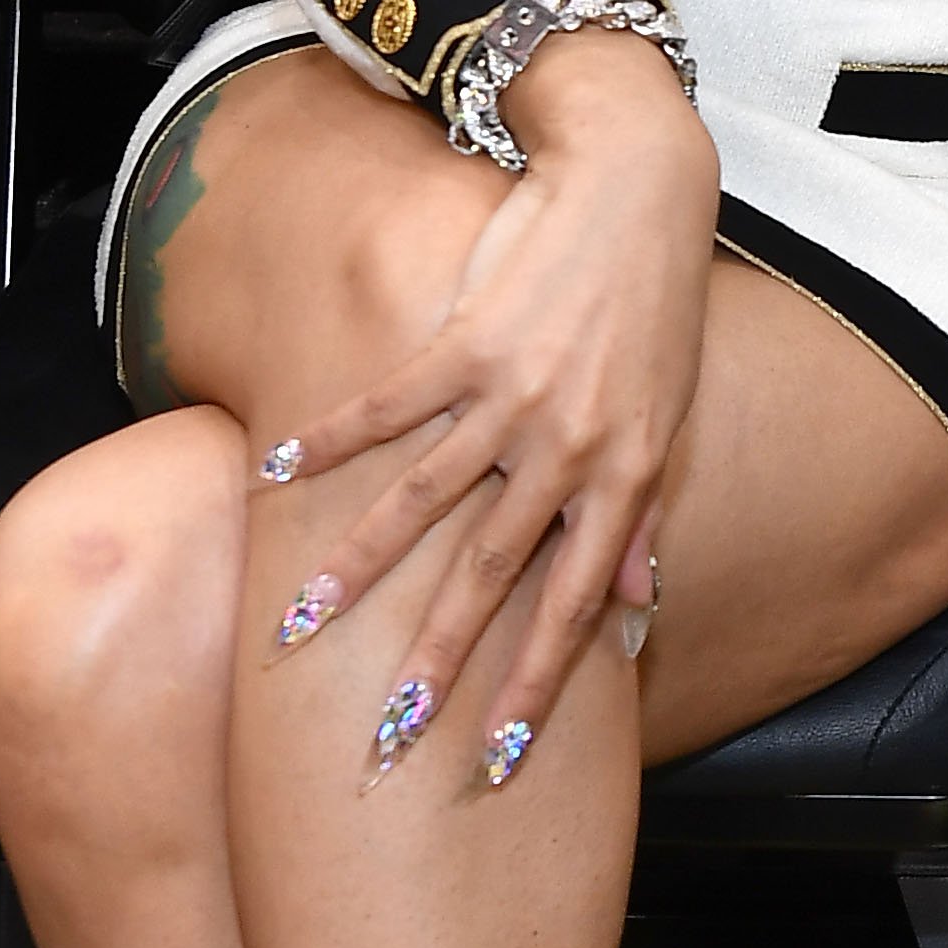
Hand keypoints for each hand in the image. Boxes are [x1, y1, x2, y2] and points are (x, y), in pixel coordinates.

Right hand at [270, 30, 719, 764]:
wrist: (637, 188)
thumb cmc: (656, 308)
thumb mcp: (670, 414)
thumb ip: (641, 513)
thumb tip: (639, 606)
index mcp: (627, 472)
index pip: (576, 602)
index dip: (537, 683)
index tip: (496, 759)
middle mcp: (573, 443)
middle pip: (491, 571)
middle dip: (435, 657)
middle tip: (384, 734)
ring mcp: (518, 391)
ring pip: (424, 499)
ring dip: (357, 566)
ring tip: (298, 627)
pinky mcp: (468, 336)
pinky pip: (390, 404)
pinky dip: (332, 438)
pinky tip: (278, 472)